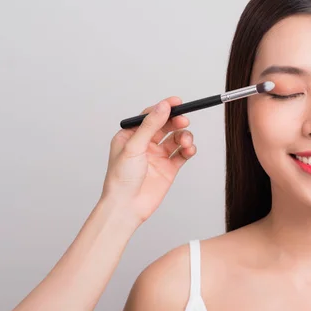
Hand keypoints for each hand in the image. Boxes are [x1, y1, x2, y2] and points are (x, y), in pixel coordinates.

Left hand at [101, 97, 195, 223]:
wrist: (127, 207)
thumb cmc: (121, 179)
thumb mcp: (134, 146)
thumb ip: (150, 125)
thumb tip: (163, 106)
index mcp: (131, 136)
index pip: (150, 116)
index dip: (164, 108)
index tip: (177, 102)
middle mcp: (145, 144)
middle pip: (166, 125)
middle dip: (176, 121)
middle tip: (184, 120)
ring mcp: (158, 156)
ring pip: (176, 138)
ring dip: (184, 136)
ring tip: (186, 142)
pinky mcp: (169, 168)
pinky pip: (182, 154)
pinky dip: (189, 149)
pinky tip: (190, 149)